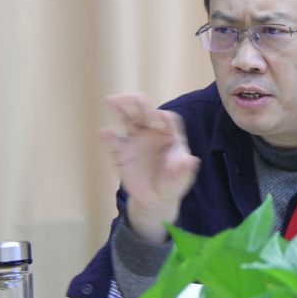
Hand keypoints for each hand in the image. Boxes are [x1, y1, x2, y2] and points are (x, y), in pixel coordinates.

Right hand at [99, 93, 199, 242]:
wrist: (155, 199)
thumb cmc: (172, 183)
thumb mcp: (181, 179)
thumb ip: (184, 170)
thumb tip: (192, 161)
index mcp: (170, 135)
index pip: (168, 120)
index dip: (164, 118)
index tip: (159, 117)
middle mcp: (152, 132)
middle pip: (145, 111)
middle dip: (138, 103)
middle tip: (132, 98)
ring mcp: (135, 140)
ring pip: (127, 119)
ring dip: (120, 109)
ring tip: (110, 101)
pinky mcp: (121, 152)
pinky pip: (114, 141)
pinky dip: (108, 136)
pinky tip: (104, 133)